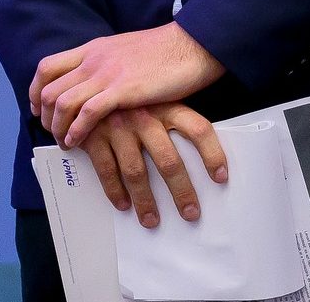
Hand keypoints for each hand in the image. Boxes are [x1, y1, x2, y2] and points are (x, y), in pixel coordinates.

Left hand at [32, 23, 226, 147]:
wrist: (195, 44)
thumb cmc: (168, 51)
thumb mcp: (127, 50)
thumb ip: (107, 62)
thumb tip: (98, 82)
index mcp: (94, 48)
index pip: (47, 67)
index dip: (37, 91)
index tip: (41, 110)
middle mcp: (94, 60)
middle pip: (49, 89)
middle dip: (46, 116)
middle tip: (54, 133)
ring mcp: (107, 74)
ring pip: (62, 103)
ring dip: (57, 127)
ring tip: (65, 142)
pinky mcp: (123, 90)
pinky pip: (86, 113)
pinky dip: (76, 130)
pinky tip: (78, 142)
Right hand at [76, 102, 227, 228]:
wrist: (89, 90)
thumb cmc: (133, 101)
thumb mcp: (159, 101)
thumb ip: (176, 123)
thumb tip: (202, 154)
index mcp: (168, 107)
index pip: (199, 130)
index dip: (213, 154)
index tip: (221, 177)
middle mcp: (145, 118)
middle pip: (169, 160)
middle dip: (181, 191)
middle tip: (190, 213)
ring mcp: (119, 128)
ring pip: (136, 172)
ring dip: (145, 200)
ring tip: (152, 220)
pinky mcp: (95, 138)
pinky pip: (107, 170)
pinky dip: (115, 192)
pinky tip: (124, 205)